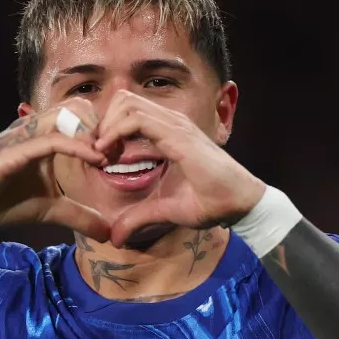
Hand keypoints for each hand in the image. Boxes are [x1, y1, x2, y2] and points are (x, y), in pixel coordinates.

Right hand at [0, 98, 111, 241]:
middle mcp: (33, 128)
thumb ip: (79, 215)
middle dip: (103, 127)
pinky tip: (95, 160)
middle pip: (79, 107)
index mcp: (43, 135)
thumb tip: (107, 232)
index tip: (121, 153)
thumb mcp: (49, 209)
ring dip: (93, 133)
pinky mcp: (13, 151)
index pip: (82, 115)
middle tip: (117, 154)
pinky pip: (50, 140)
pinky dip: (77, 147)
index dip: (105, 130)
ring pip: (66, 116)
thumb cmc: (0, 202)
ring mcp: (22, 136)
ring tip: (107, 157)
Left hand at [94, 90, 265, 246]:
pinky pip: (137, 119)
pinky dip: (115, 132)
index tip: (100, 157)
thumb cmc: (211, 202)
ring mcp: (175, 125)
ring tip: (102, 154)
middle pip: (123, 99)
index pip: (129, 111)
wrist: (240, 204)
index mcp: (168, 132)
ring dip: (107, 126)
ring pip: (126, 103)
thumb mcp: (165, 210)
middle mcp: (170, 122)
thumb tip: (116, 238)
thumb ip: (139, 218)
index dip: (108, 129)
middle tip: (98, 152)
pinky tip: (109, 156)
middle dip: (103, 122)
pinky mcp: (178, 135)